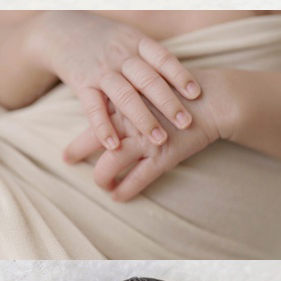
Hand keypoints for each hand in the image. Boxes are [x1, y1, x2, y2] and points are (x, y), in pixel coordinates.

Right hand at [34, 12, 201, 150]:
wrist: (57, 29)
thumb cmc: (100, 37)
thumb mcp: (127, 37)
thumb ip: (148, 55)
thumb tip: (181, 77)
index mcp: (135, 42)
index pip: (163, 58)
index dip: (180, 75)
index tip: (196, 94)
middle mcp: (119, 55)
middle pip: (148, 80)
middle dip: (168, 103)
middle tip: (186, 123)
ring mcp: (99, 69)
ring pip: (125, 95)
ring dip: (143, 119)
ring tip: (159, 139)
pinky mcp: (80, 82)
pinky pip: (93, 107)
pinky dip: (103, 126)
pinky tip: (113, 144)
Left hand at [62, 69, 231, 200]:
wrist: (214, 98)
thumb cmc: (180, 90)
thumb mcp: (148, 83)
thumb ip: (127, 95)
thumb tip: (109, 102)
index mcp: (123, 101)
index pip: (91, 118)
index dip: (77, 135)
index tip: (66, 148)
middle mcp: (128, 121)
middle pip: (92, 140)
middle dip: (76, 152)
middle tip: (67, 160)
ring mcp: (144, 140)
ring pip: (109, 165)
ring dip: (102, 179)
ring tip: (102, 184)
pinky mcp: (163, 155)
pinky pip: (137, 179)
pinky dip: (125, 190)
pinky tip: (118, 196)